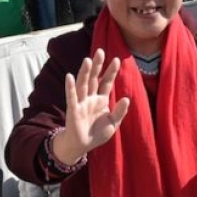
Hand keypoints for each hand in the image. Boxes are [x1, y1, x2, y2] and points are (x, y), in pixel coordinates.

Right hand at [53, 49, 129, 164]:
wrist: (83, 146)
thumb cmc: (97, 134)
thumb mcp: (113, 124)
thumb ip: (120, 112)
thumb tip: (127, 98)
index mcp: (101, 99)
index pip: (106, 82)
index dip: (111, 72)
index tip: (117, 59)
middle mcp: (90, 98)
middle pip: (94, 78)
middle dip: (97, 65)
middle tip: (100, 51)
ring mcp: (81, 102)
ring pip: (83, 84)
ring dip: (84, 73)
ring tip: (87, 60)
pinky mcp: (73, 109)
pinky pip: (71, 96)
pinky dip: (70, 87)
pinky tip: (70, 76)